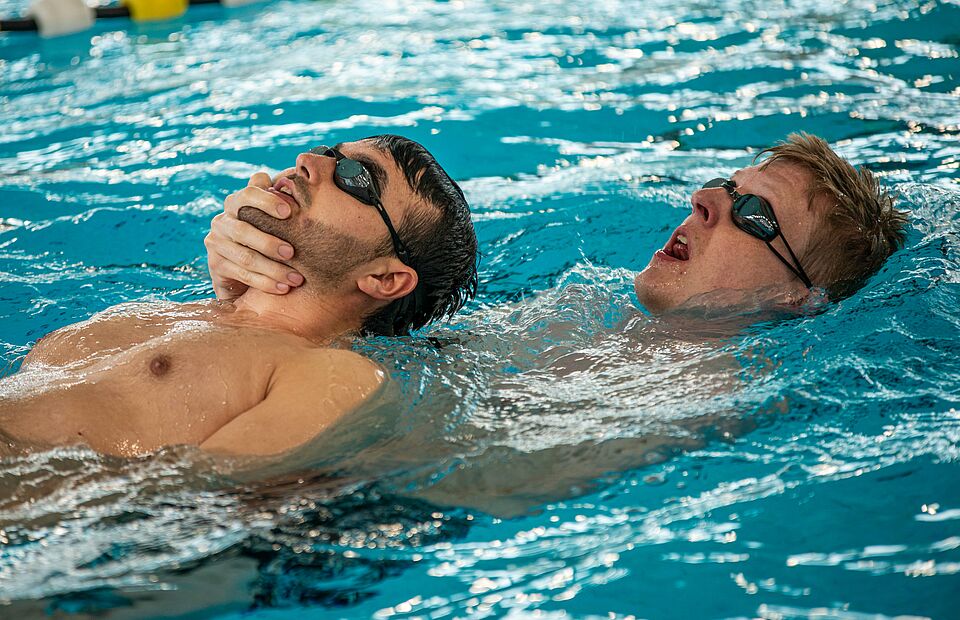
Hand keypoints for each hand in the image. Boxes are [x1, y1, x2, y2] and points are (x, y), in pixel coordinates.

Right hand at [204, 172, 304, 300]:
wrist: (242, 270)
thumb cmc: (265, 237)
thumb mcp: (272, 217)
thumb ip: (279, 196)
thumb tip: (295, 174)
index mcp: (237, 202)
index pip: (248, 194)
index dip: (267, 201)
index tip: (289, 211)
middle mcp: (223, 220)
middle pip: (244, 230)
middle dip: (270, 243)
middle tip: (292, 253)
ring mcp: (216, 243)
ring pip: (245, 256)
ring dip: (273, 269)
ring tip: (296, 278)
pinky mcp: (216, 265)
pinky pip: (242, 274)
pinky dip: (265, 282)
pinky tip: (283, 288)